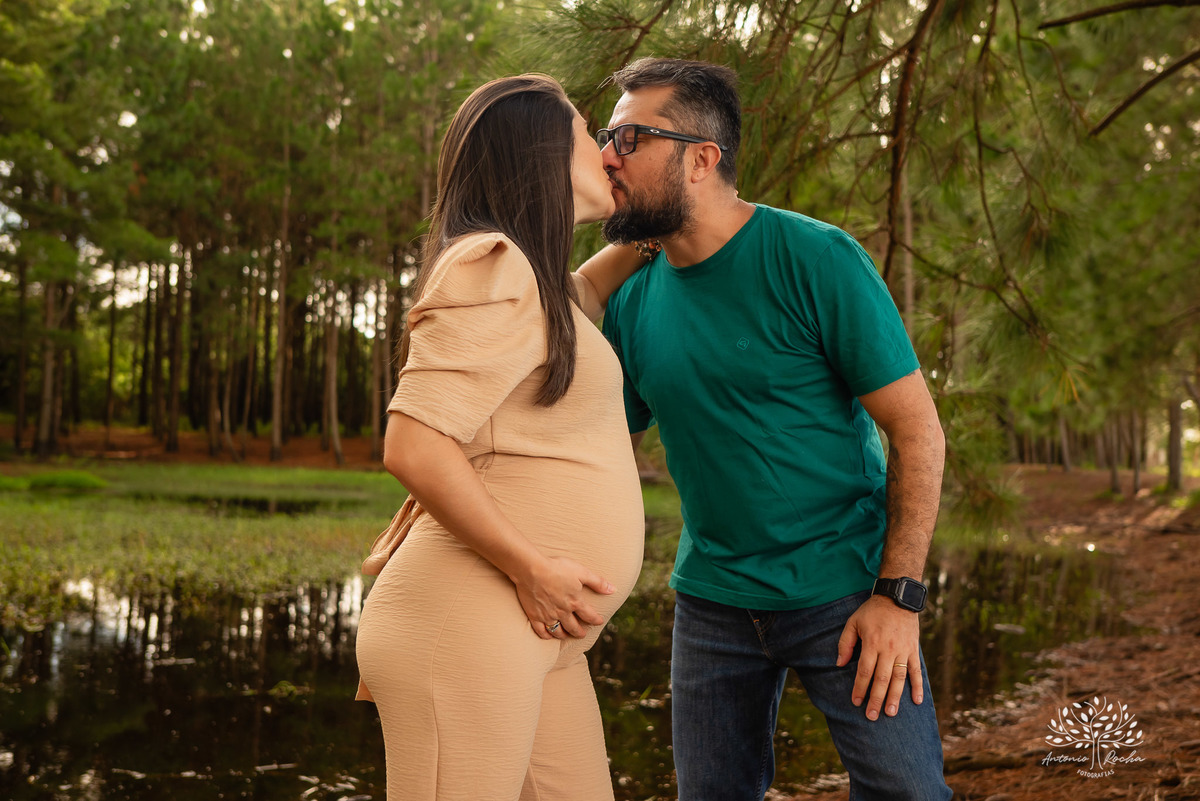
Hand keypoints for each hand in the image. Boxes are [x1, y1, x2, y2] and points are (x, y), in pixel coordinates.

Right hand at [513, 555, 613, 639]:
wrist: (532, 570)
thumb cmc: (557, 568)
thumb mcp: (581, 572)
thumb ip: (597, 582)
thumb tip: (613, 589)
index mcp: (575, 602)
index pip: (589, 615)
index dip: (595, 620)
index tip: (599, 621)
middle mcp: (563, 612)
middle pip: (574, 627)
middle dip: (580, 632)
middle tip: (582, 634)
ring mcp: (548, 616)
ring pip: (558, 631)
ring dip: (564, 635)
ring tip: (567, 635)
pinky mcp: (534, 616)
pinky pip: (541, 631)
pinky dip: (546, 636)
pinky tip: (548, 636)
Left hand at [836, 595, 922, 719]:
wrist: (898, 598)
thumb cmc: (872, 611)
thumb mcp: (853, 622)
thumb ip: (845, 643)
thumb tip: (839, 664)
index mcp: (872, 642)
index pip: (865, 670)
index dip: (860, 687)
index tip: (856, 702)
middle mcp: (888, 649)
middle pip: (882, 678)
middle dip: (876, 698)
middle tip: (871, 716)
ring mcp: (903, 650)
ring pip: (899, 678)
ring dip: (895, 697)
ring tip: (891, 713)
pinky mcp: (914, 650)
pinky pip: (917, 671)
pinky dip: (918, 686)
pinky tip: (917, 701)